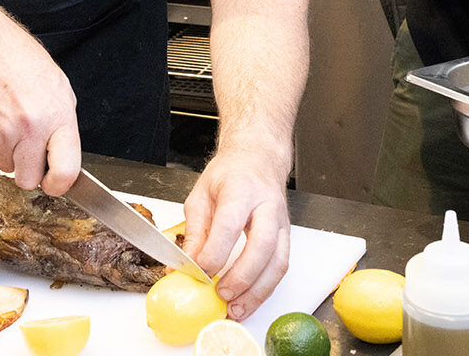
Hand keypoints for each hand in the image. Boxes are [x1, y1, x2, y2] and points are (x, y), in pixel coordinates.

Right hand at [0, 24, 80, 195]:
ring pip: (5, 167)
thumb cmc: (20, 60)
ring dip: (8, 153)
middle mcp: (30, 129)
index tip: (55, 182)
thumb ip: (62, 126)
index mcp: (57, 117)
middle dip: (28, 170)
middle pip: (29, 180)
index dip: (59, 184)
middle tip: (28, 150)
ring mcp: (2, 133)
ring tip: (9, 122)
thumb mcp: (58, 88)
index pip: (65, 172)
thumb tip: (63, 156)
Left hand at [183, 145, 291, 320]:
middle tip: (220, 294)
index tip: (198, 272)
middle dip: (241, 277)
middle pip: (262, 246)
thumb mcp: (201, 195)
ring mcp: (281, 222)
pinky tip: (248, 302)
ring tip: (235, 310)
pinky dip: (265, 290)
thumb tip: (181, 266)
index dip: (214, 253)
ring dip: (257, 292)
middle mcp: (266, 206)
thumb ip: (193, 232)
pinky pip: (281, 267)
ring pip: (278, 262)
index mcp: (240, 190)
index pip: (230, 225)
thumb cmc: (230, 174)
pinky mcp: (286, 236)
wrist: (259, 159)